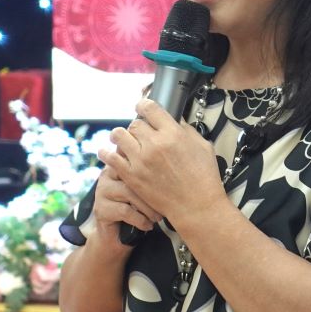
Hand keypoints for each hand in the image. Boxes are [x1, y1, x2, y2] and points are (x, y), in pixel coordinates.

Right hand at [88, 165, 161, 248]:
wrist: (118, 236)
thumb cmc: (138, 209)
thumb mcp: (145, 189)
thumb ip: (151, 176)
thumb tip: (173, 168)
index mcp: (119, 163)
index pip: (136, 159)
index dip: (153, 171)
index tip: (167, 185)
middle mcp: (108, 174)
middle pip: (133, 175)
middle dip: (152, 192)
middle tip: (165, 205)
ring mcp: (102, 190)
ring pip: (129, 192)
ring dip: (147, 208)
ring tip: (157, 218)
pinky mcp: (100, 208)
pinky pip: (125, 210)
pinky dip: (140, 220)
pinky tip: (147, 226)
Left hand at [98, 99, 225, 227]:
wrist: (196, 205)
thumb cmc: (203, 177)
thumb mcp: (202, 145)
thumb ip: (186, 130)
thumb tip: (173, 121)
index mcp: (173, 133)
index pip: (150, 108)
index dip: (144, 105)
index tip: (142, 107)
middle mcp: (154, 144)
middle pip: (134, 123)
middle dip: (137, 125)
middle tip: (139, 132)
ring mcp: (141, 160)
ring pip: (119, 136)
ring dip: (120, 135)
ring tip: (123, 139)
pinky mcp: (132, 176)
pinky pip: (111, 158)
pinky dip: (107, 153)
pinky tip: (107, 151)